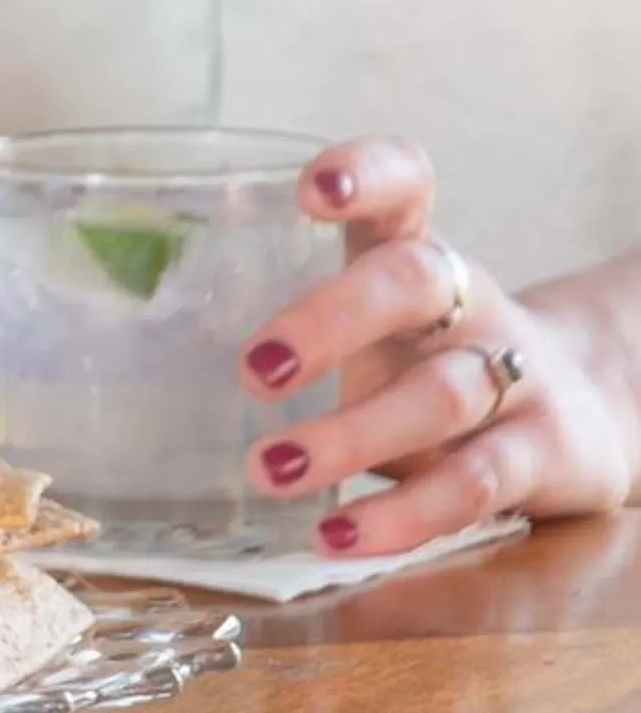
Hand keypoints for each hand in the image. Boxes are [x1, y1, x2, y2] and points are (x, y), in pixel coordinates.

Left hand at [241, 136, 640, 555]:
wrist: (583, 419)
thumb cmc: (428, 365)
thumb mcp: (370, 330)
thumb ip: (281, 332)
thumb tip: (130, 361)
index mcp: (415, 258)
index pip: (406, 186)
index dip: (368, 175)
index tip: (310, 190)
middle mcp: (470, 305)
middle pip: (416, 281)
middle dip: (332, 320)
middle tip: (252, 371)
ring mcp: (515, 376)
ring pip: (443, 391)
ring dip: (352, 435)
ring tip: (270, 469)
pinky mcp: (544, 452)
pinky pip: (475, 483)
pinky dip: (404, 514)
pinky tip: (337, 537)